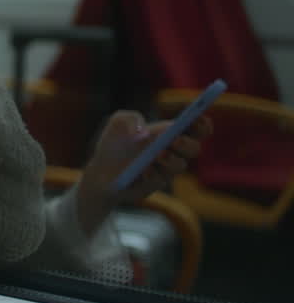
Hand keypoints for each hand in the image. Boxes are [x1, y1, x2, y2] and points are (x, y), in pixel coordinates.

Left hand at [74, 111, 213, 232]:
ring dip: (171, 159)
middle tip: (175, 139)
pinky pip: (159, 180)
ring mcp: (165, 170)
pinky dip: (152, 173)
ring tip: (158, 154)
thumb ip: (129, 119)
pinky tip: (143, 170)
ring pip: (180, 165)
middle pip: (194, 148)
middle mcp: (173, 151)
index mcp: (170, 133)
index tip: (198, 118)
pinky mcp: (154, 184)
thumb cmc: (115, 143)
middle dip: (187, 143)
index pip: (197, 128)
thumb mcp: (118, 123)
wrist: (99, 170)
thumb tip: (141, 131)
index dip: (202, 124)